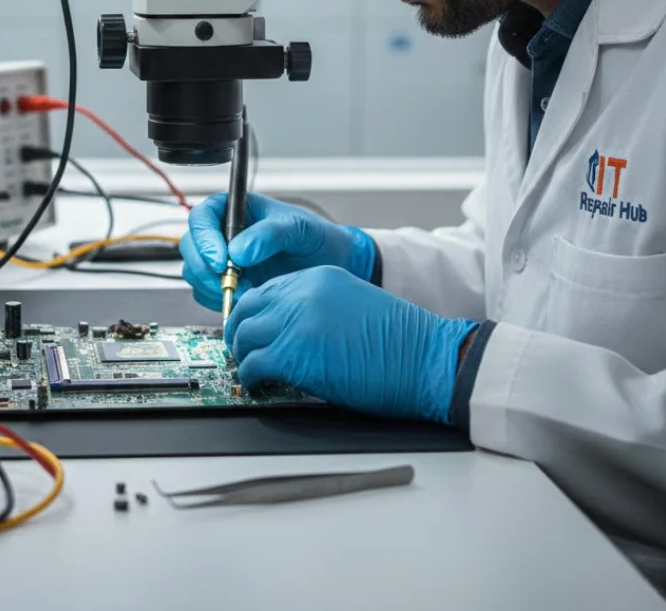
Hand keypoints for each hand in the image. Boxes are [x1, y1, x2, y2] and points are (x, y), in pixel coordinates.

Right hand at [179, 193, 377, 310]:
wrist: (331, 267)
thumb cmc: (316, 239)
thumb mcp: (299, 228)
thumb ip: (270, 234)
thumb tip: (238, 250)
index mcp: (236, 210)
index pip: (202, 217)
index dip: (204, 239)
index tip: (222, 261)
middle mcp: (223, 233)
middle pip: (190, 246)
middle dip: (206, 268)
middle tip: (232, 283)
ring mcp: (222, 260)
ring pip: (194, 272)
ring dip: (213, 286)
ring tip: (247, 290)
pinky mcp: (226, 284)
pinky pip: (205, 294)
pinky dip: (219, 300)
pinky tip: (245, 299)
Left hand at [225, 265, 477, 423]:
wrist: (426, 358)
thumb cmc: (401, 342)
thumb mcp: (353, 305)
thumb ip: (318, 308)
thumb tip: (291, 332)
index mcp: (318, 277)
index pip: (267, 289)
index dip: (254, 313)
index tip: (250, 329)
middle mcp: (302, 293)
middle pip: (248, 308)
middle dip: (239, 331)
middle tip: (241, 351)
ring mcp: (295, 321)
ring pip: (244, 336)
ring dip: (243, 356)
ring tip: (250, 372)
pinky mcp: (293, 354)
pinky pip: (253, 365)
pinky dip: (250, 378)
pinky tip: (259, 387)